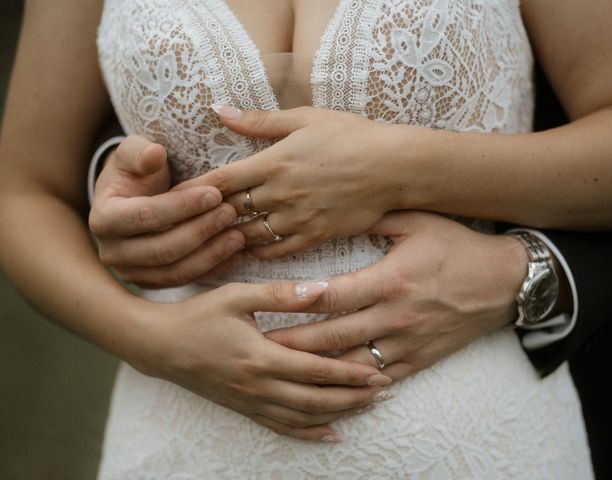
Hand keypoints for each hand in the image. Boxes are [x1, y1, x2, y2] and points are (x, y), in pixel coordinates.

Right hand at [89, 135, 245, 286]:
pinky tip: (238, 254)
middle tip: (230, 213)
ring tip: (239, 235)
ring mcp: (133, 273)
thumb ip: (141, 152)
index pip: (146, 216)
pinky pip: (187, 280)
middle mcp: (113, 253)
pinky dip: (214, 269)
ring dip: (211, 254)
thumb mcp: (133, 154)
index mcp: (103, 219)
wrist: (132, 200)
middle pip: (162, 249)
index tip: (214, 193)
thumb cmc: (136, 173)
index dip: (182, 206)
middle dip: (201, 231)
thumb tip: (155, 154)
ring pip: (176, 271)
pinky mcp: (154, 284)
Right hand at [129, 280, 391, 441]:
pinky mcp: (243, 408)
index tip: (379, 373)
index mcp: (262, 357)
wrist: (160, 345)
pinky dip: (309, 433)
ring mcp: (251, 402)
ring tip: (366, 408)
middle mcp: (260, 386)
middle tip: (384, 391)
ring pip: (304, 417)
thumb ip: (281, 293)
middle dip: (353, 397)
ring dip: (338, 414)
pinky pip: (282, 427)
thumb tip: (322, 288)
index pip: (318, 370)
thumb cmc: (198, 316)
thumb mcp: (237, 295)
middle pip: (317, 399)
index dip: (350, 373)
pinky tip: (330, 434)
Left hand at [176, 106, 410, 257]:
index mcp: (274, 162)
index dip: (193, 192)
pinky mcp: (316, 235)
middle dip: (204, 218)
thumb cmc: (351, 136)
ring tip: (206, 242)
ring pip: (249, 234)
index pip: (220, 181)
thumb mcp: (304, 119)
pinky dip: (256, 252)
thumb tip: (218, 109)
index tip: (171, 200)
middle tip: (181, 225)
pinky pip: (277, 250)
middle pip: (230, 210)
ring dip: (227, 237)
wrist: (394, 167)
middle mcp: (281, 193)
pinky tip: (244, 252)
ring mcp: (299, 217)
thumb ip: (257, 120)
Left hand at [266, 212, 527, 379]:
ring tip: (284, 371)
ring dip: (316, 370)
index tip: (268, 307)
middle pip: (332, 337)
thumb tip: (338, 208)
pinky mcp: (420, 359)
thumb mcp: (418, 222)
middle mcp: (394, 316)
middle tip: (258, 348)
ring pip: (351, 364)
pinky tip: (328, 388)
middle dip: (293, 345)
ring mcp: (407, 342)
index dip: (297, 303)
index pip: (332, 297)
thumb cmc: (459, 248)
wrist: (505, 282)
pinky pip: (380, 377)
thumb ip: (376, 217)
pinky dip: (353, 385)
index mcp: (389, 280)